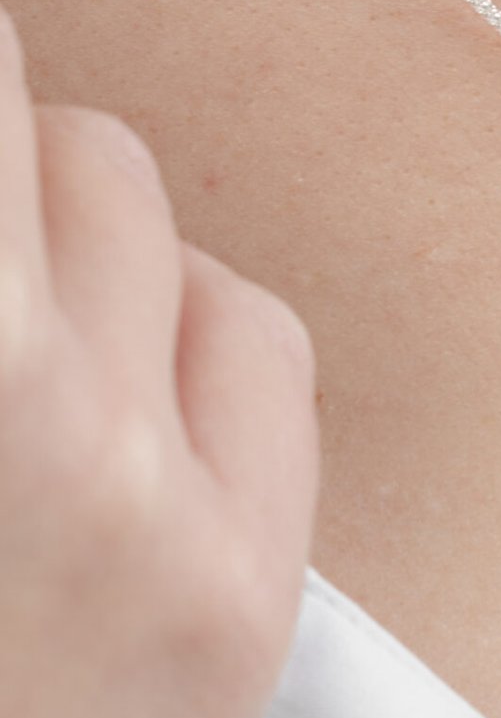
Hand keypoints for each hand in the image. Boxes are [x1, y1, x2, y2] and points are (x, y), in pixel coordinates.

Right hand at [0, 10, 318, 717]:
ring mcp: (161, 511)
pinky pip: (257, 334)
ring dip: (63, 220)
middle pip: (40, 129)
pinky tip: (120, 374)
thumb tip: (10, 164)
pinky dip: (182, 318)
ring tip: (16, 306)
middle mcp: (37, 431)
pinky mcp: (259, 589)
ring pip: (142, 208)